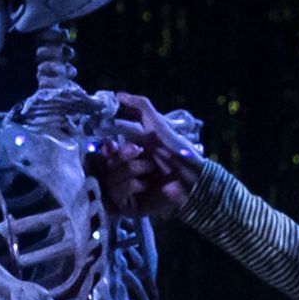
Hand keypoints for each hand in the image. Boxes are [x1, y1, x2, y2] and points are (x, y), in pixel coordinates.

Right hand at [96, 92, 199, 221]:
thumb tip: (117, 94)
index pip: (106, 149)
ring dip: (132, 169)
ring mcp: (125, 188)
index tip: (111, 144)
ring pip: (110, 176)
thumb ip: (140, 105)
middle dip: (124, 154)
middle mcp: (125, 170)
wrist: (191, 178)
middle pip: (106, 162)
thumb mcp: (157, 123)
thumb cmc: (177, 151)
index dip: (107, 146)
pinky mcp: (128, 205)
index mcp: (129, 152)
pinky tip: (146, 185)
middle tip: (138, 151)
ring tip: (150, 170)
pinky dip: (132, 185)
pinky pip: (116, 193)